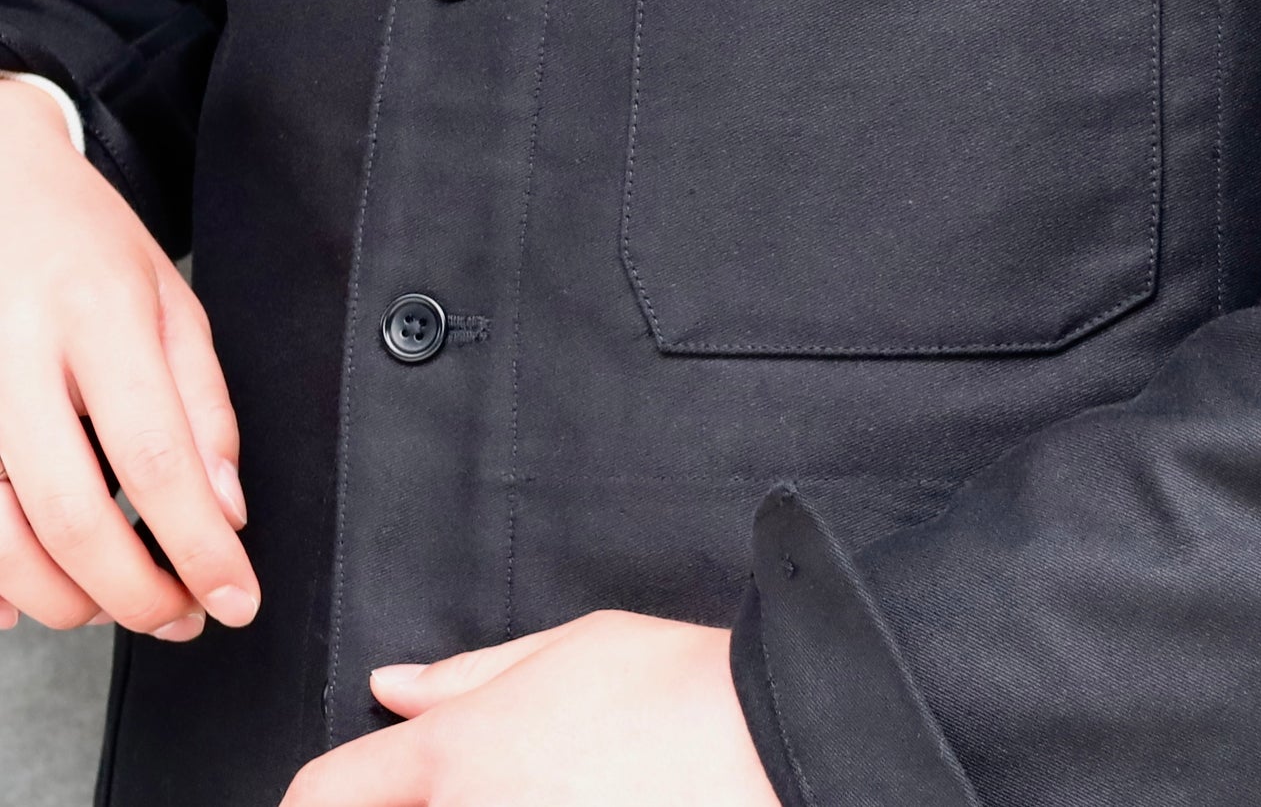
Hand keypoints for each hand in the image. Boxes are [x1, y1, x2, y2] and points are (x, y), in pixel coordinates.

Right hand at [0, 80, 255, 638]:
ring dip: (70, 599)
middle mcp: (17, 362)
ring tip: (125, 604)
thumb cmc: (85, 244)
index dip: (199, 546)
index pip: (158, 459)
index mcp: (101, 320)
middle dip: (136, 592)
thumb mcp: (172, 299)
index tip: (236, 598)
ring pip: (2, 541)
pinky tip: (38, 593)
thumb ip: (204, 403)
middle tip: (182, 619)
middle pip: (74, 516)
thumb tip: (228, 508)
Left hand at [281, 611, 783, 806]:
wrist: (772, 742)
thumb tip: (393, 686)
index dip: (312, 804)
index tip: (332, 804)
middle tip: (464, 786)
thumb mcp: (574, 645)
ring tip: (530, 792)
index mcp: (460, 755)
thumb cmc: (682, 687)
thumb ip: (469, 675)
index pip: (325, 794)